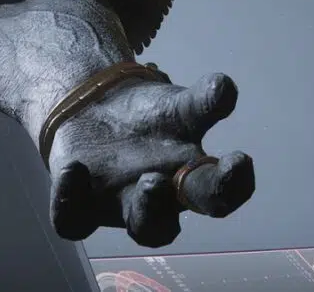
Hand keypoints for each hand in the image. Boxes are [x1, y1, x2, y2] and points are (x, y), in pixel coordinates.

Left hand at [48, 72, 254, 246]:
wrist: (93, 111)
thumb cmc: (149, 116)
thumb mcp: (177, 105)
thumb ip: (202, 100)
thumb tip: (224, 86)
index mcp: (191, 176)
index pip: (222, 193)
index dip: (235, 185)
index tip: (241, 158)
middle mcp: (161, 199)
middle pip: (190, 215)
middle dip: (188, 206)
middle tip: (194, 177)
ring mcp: (121, 203)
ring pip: (141, 227)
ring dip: (149, 210)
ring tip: (152, 181)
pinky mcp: (81, 202)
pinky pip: (73, 219)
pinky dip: (72, 198)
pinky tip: (74, 169)